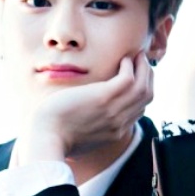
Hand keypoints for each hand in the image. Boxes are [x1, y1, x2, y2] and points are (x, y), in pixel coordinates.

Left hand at [17, 51, 153, 163]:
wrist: (46, 139)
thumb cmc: (54, 138)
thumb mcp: (78, 139)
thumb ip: (87, 131)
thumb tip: (80, 124)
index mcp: (115, 132)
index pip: (139, 110)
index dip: (142, 91)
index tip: (137, 78)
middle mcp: (119, 123)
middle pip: (147, 97)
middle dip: (148, 77)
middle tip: (142, 62)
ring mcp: (113, 111)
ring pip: (142, 87)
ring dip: (143, 68)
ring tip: (138, 55)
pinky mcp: (103, 98)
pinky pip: (128, 79)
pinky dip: (130, 67)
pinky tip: (123, 60)